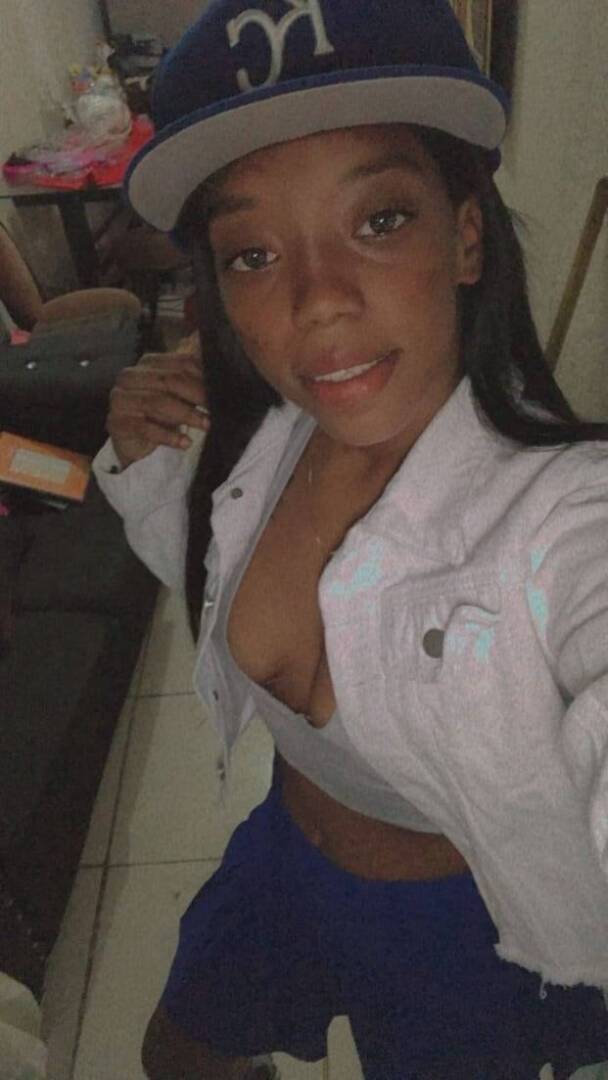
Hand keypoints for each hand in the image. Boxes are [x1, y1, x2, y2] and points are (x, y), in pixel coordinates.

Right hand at [107, 344, 209, 467]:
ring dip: (187, 415)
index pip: (180, 363)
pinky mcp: (117, 422)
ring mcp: (120, 399)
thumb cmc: (159, 414)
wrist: (133, 441)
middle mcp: (129, 377)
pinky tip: (186, 442)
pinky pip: (146, 428)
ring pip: (158, 402)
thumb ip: (192, 373)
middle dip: (197, 395)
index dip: (203, 377)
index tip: (222, 391)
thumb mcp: (178, 393)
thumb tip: (207, 344)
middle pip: (169, 381)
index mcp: (147, 363)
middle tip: (217, 409)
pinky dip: (169, 436)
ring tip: (206, 425)